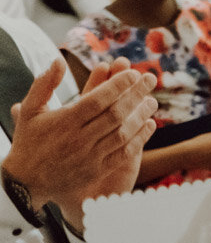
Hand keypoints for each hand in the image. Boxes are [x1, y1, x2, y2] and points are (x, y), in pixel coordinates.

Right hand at [4, 58, 157, 229]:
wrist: (26, 181)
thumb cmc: (29, 140)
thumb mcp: (29, 110)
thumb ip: (44, 84)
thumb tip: (59, 60)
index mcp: (64, 122)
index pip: (97, 99)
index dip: (118, 85)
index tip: (133, 73)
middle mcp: (78, 139)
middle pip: (115, 114)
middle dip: (136, 94)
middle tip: (151, 79)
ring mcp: (89, 156)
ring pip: (122, 133)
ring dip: (141, 115)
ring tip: (153, 101)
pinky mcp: (97, 171)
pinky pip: (123, 153)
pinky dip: (139, 138)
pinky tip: (149, 124)